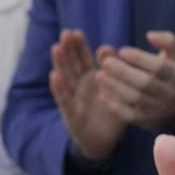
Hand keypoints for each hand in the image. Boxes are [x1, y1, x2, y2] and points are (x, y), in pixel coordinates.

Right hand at [49, 29, 126, 161]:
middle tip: (66, 33)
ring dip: (60, 64)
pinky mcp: (71, 114)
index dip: (80, 47)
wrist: (105, 140)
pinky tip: (55, 75)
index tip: (77, 33)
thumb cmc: (113, 112)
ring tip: (57, 48)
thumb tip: (118, 51)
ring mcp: (74, 99)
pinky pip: (65, 100)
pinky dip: (59, 88)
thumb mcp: (119, 90)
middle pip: (72, 65)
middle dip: (68, 50)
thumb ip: (119, 73)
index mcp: (93, 79)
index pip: (84, 59)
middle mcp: (80, 87)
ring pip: (66, 78)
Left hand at [97, 31, 174, 130]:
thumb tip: (150, 35)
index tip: (122, 51)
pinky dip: (114, 105)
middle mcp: (168, 93)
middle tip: (105, 63)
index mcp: (174, 74)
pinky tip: (102, 94)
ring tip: (99, 75)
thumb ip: (166, 40)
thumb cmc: (170, 73)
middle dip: (123, 72)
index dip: (139, 58)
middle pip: (145, 83)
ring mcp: (157, 108)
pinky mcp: (146, 120)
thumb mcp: (174, 56)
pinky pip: (129, 114)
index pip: (158, 67)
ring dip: (115, 87)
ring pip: (135, 98)